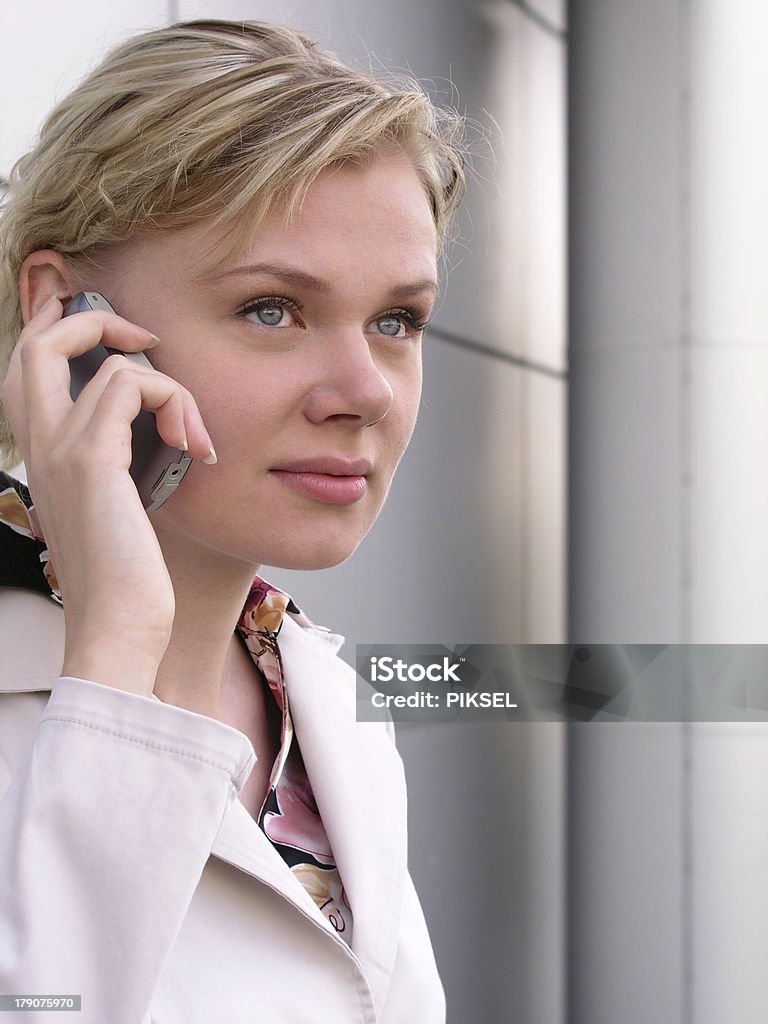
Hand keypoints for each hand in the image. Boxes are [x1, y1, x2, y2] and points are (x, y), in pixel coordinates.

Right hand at [1, 295, 214, 694]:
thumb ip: (123, 467)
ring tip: (192, 435)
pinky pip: (130, 385)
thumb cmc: (128, 582)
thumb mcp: (120, 512)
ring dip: (167, 384)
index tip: (124, 338)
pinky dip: (174, 401)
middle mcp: (40, 447)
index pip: (26, 370)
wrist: (118, 631)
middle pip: (36, 344)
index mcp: (42, 459)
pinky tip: (196, 448)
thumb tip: (161, 433)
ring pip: (101, 360)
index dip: (62, 332)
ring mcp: (59, 451)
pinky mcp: (92, 461)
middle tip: (145, 338)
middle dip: (93, 319)